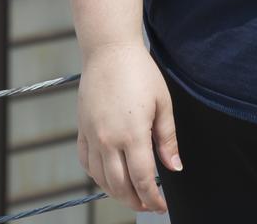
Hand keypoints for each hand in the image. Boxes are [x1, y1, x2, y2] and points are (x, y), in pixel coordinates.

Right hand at [76, 41, 182, 215]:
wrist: (109, 50)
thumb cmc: (139, 71)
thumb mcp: (162, 102)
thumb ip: (167, 138)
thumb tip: (174, 167)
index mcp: (133, 134)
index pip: (142, 180)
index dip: (153, 199)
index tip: (161, 206)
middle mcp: (109, 140)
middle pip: (120, 186)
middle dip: (136, 201)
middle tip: (148, 205)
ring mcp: (92, 135)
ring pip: (101, 179)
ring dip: (116, 193)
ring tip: (131, 195)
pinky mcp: (82, 129)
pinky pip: (86, 163)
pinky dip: (97, 176)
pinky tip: (109, 176)